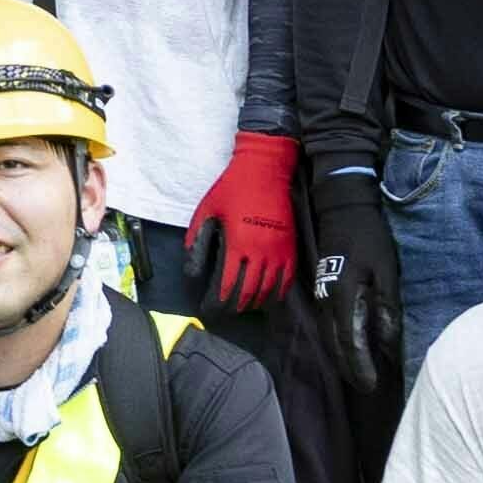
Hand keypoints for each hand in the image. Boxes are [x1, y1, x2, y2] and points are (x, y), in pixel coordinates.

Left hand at [186, 131, 302, 313]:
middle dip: (236, 307)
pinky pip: (287, 277)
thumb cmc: (232, 188)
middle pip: (249, 292)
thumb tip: (192, 271)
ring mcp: (279, 250)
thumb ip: (197, 241)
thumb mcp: (206, 211)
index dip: (219, 301)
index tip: (211, 309)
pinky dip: (278, 291)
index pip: (228, 284)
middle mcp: (261, 251)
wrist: (265, 169)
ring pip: (269, 288)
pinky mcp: (291, 245)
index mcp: (238, 243)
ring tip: (244, 307)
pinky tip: (269, 297)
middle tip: (226, 313)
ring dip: (256, 302)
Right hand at [307, 168, 406, 410]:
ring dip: (341, 358)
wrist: (342, 209)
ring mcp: (321, 297)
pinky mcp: (322, 292)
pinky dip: (336, 343)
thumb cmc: (369, 237)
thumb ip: (386, 306)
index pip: (349, 342)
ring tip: (357, 374)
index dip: (360, 366)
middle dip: (349, 369)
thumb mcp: (386, 269)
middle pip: (333, 345)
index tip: (371, 384)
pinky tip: (347, 348)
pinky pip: (326, 327)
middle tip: (366, 387)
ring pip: (327, 338)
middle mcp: (326, 302)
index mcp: (344, 297)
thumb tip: (387, 341)